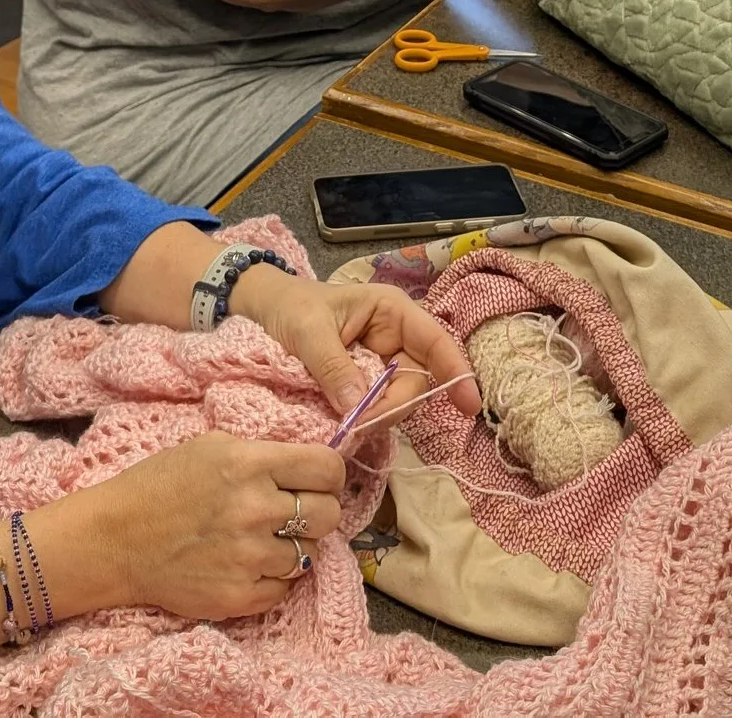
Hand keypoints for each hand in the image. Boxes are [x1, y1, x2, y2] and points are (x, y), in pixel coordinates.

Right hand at [81, 432, 348, 619]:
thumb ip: (265, 453)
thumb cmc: (161, 485)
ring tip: (261, 537)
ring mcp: (249, 558)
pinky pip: (286, 587)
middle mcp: (255, 510)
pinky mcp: (240, 597)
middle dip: (316, 509)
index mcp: (249, 464)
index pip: (328, 468)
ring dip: (292, 545)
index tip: (317, 478)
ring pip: (310, 554)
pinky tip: (247, 562)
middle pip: (329, 514)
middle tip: (292, 510)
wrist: (116, 540)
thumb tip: (314, 464)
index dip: (328, 473)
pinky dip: (274, 577)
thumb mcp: (213, 446)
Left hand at [231, 266, 478, 417]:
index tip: (469, 405)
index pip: (435, 341)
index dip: (456, 371)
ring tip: (347, 423)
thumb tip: (358, 407)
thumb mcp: (307, 330)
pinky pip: (379, 405)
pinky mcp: (367, 383)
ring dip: (379, 416)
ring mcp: (382, 362)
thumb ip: (333, 366)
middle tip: (358, 425)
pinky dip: (367, 418)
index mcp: (391, 311)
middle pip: (417, 380)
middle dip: (394, 405)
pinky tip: (349, 423)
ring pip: (399, 398)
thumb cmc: (290, 306)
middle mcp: (394, 337)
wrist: (263, 310)